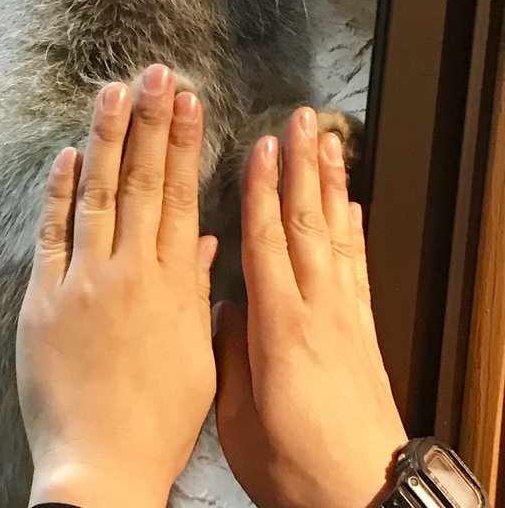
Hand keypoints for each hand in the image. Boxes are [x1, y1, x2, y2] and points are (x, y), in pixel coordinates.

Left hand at [16, 65, 216, 507]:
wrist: (104, 465)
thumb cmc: (160, 416)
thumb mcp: (197, 351)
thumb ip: (198, 288)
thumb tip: (207, 239)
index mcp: (175, 283)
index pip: (183, 196)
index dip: (185, 145)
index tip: (191, 103)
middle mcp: (133, 271)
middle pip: (145, 183)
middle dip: (152, 123)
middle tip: (158, 75)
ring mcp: (86, 281)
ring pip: (101, 195)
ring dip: (108, 140)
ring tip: (115, 92)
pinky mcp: (46, 299)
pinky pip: (54, 234)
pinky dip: (60, 193)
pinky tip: (69, 155)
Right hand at [213, 109, 406, 507]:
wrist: (366, 495)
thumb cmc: (296, 465)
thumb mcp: (239, 419)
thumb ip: (233, 353)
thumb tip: (227, 306)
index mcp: (280, 329)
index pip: (268, 241)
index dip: (262, 191)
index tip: (261, 148)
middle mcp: (318, 310)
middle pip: (309, 222)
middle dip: (304, 166)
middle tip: (303, 121)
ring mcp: (346, 315)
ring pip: (337, 233)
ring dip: (333, 183)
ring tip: (331, 143)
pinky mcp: (364, 329)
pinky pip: (359, 265)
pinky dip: (356, 229)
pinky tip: (354, 204)